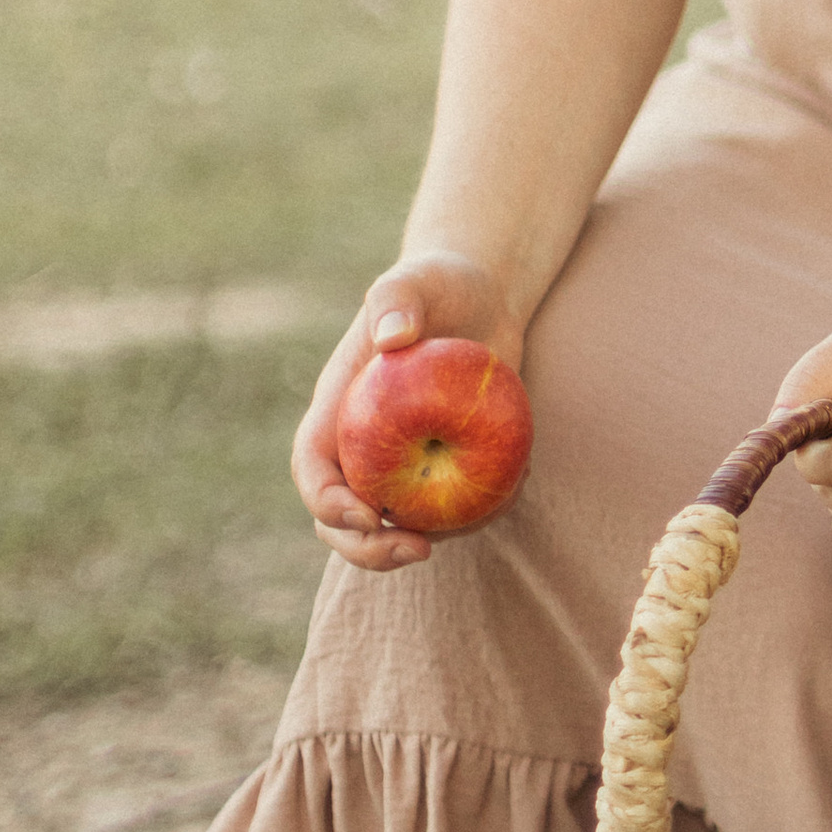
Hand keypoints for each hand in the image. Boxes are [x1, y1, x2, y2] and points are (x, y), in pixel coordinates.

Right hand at [293, 254, 522, 571]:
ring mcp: (401, 464)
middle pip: (342, 520)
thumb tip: (392, 336)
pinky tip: (518, 484)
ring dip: (432, 539)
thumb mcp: (417, 280)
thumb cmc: (439, 284)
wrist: (481, 298)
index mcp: (336, 412)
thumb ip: (396, 299)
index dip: (328, 503)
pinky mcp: (444, 468)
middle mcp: (360, 448)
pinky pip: (452, 509)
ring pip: (398, 527)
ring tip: (485, 512)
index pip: (313, 469)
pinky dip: (480, 512)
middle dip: (367, 550)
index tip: (368, 516)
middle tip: (417, 551)